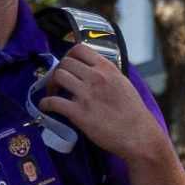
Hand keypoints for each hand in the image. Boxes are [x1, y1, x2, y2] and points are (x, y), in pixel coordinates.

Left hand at [34, 43, 168, 164]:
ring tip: (53, 93)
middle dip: (58, 71)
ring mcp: (86, 94)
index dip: (68, 55)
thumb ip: (108, 74)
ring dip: (51, 84)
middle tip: (58, 82)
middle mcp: (95, 77)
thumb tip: (94, 71)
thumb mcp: (124, 83)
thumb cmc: (134, 113)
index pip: (79, 49)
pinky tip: (46, 107)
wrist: (138, 135)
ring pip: (58, 77)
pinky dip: (45, 104)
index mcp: (107, 68)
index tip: (68, 65)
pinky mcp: (79, 113)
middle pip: (65, 63)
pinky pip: (53, 102)